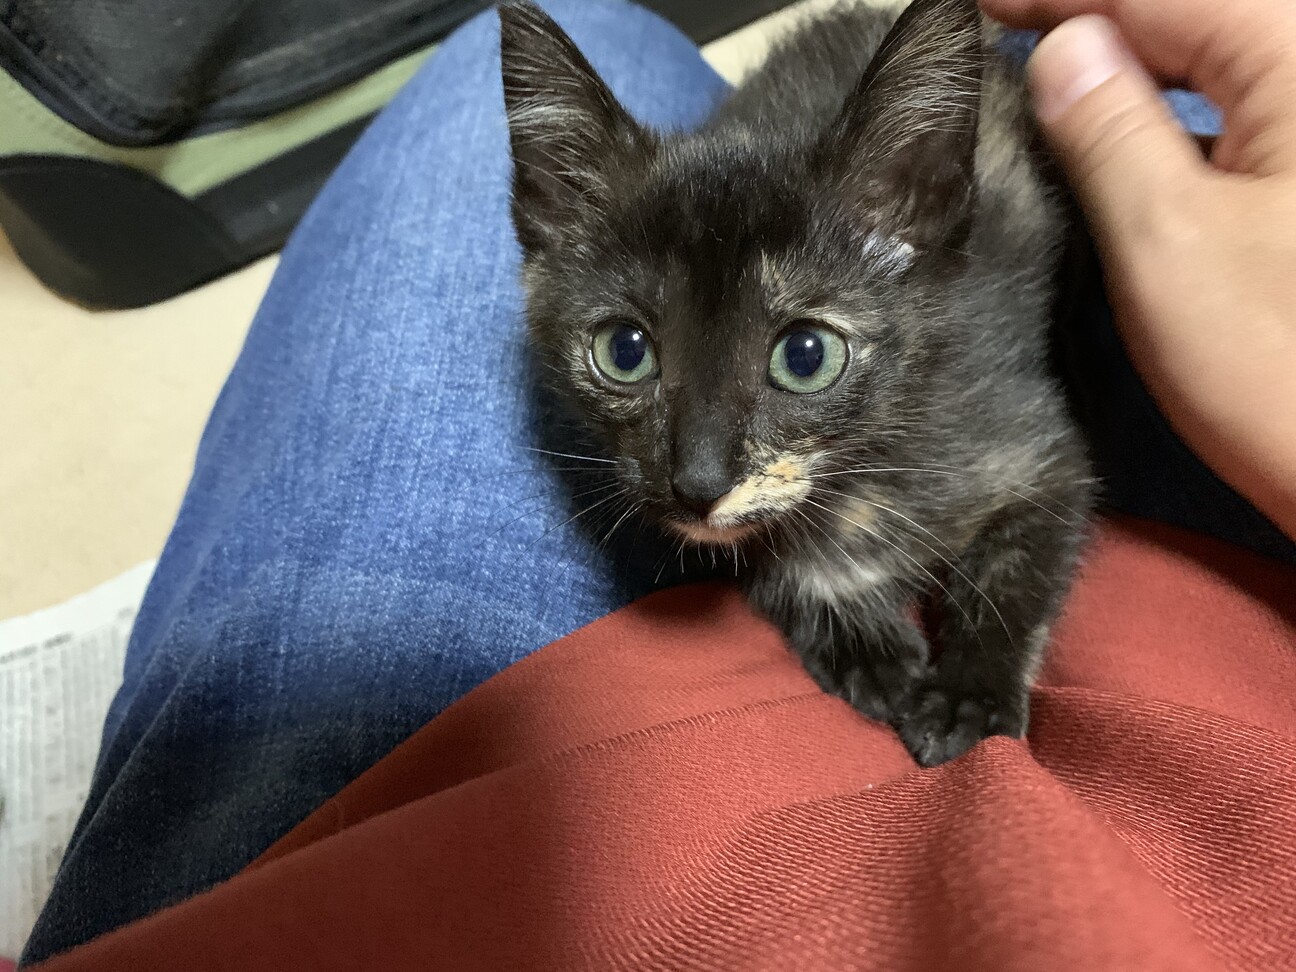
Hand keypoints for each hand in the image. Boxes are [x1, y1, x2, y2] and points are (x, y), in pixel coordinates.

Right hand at [982, 0, 1295, 539]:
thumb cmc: (1284, 370)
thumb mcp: (1167, 240)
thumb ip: (1108, 129)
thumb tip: (1063, 48)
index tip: (971, 6)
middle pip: (1187, 19)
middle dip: (1086, 22)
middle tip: (992, 38)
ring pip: (1208, 64)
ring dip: (1123, 67)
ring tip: (1038, 78)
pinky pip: (1231, 115)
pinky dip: (1164, 113)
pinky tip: (1113, 132)